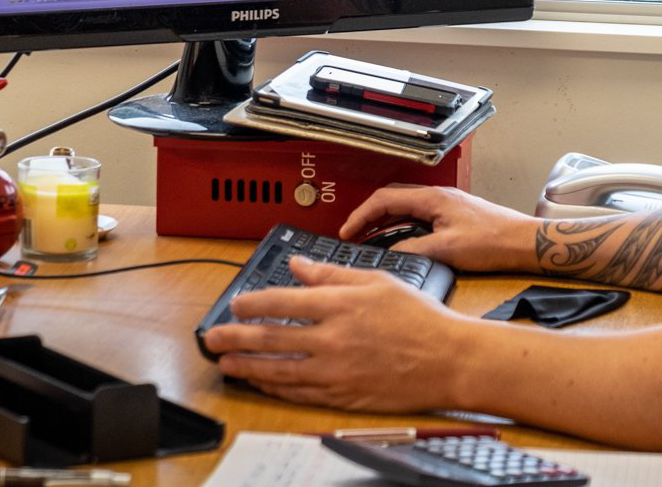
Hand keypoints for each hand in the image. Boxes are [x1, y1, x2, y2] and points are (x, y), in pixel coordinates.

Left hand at [203, 256, 469, 410]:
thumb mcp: (377, 281)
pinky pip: (299, 392)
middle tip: (212, 337)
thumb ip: (332, 274)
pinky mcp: (342, 395)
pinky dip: (275, 386)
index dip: (253, 304)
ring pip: (278, 370)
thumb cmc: (420, 318)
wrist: (449, 359)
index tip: (236, 304)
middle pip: (271, 338)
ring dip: (247, 366)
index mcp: (340, 304)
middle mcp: (333, 338)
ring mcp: (336, 370)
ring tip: (226, 362)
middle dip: (235, 338)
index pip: (282, 301)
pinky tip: (262, 381)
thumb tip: (299, 265)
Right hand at [341, 185, 540, 272]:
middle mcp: (437, 196)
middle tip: (352, 235)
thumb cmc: (493, 243)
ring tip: (368, 239)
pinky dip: (402, 226)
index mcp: (432, 199)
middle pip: (392, 199)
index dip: (361, 215)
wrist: (525, 243)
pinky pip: (419, 216)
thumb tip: (390, 255)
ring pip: (405, 207)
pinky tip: (399, 242)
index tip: (346, 232)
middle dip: (368, 215)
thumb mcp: (447, 250)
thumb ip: (414, 251)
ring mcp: (447, 205)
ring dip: (385, 220)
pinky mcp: (455, 216)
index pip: (385, 199)